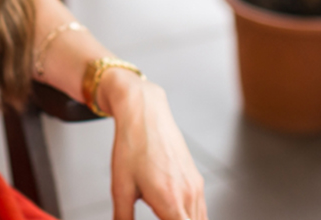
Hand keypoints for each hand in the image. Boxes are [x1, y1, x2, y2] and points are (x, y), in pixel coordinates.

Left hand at [102, 72, 206, 219]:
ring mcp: (195, 187)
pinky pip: (200, 210)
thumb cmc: (131, 144)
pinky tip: (173, 215)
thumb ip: (123, 217)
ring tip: (164, 214)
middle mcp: (188, 196)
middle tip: (159, 216)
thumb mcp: (120, 185)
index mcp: (170, 201)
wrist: (144, 111)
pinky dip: (190, 219)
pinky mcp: (196, 179)